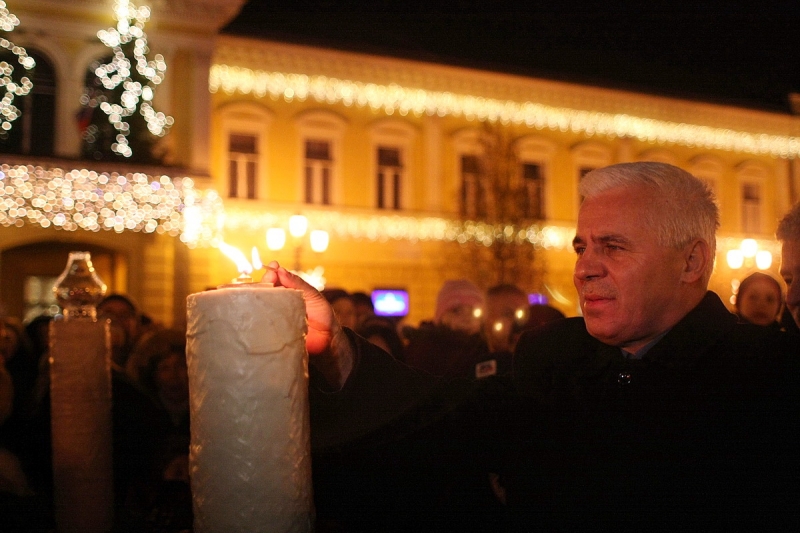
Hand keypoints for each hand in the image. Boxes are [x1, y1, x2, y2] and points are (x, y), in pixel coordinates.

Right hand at [261, 261, 353, 387]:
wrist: (328, 340)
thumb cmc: (322, 316)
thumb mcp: (313, 296)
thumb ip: (298, 283)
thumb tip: (281, 270)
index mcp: (287, 292)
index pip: (275, 279)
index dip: (272, 272)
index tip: (273, 268)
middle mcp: (277, 303)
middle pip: (264, 290)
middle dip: (264, 281)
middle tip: (269, 278)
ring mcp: (273, 317)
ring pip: (259, 305)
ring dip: (258, 297)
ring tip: (262, 292)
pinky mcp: (271, 332)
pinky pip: (261, 323)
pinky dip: (257, 317)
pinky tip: (256, 311)